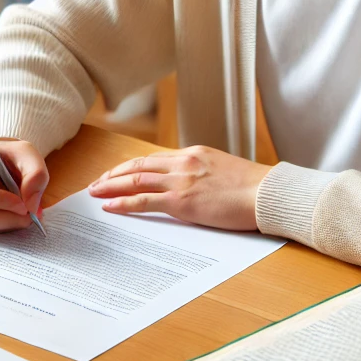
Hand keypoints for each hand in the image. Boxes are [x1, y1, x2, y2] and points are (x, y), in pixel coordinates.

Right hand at [0, 139, 48, 236]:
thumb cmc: (11, 156)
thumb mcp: (29, 155)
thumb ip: (37, 174)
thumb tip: (30, 206)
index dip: (4, 204)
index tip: (25, 205)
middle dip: (10, 219)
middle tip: (29, 214)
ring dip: (6, 224)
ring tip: (18, 210)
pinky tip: (5, 213)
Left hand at [87, 145, 271, 229]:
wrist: (266, 193)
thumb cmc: (253, 187)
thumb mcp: (223, 170)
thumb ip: (203, 174)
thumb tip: (192, 185)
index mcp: (194, 154)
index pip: (154, 159)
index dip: (132, 166)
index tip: (118, 173)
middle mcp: (183, 162)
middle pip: (139, 165)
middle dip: (115, 174)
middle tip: (97, 182)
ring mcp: (181, 180)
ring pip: (136, 180)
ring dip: (111, 186)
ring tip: (94, 191)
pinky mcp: (181, 201)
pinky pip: (143, 200)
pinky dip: (123, 202)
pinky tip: (109, 205)